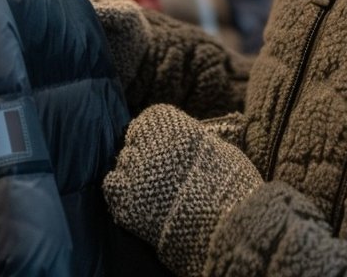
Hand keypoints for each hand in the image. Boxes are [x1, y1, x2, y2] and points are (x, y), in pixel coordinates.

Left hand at [103, 104, 262, 275]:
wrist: (226, 228)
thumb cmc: (234, 190)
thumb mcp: (222, 152)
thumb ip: (198, 142)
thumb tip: (190, 140)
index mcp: (177, 129)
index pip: (152, 117)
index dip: (155, 131)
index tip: (161, 142)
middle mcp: (152, 145)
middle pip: (135, 139)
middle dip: (144, 152)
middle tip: (157, 170)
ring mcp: (136, 173)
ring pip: (123, 161)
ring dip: (133, 171)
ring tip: (150, 188)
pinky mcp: (126, 202)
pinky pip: (112, 185)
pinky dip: (120, 190)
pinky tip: (134, 199)